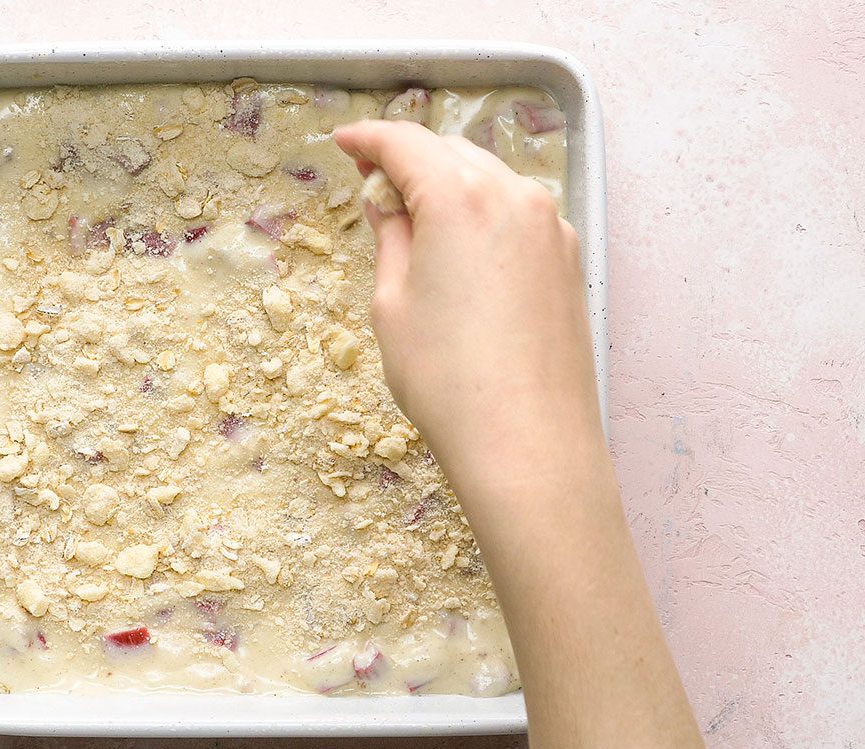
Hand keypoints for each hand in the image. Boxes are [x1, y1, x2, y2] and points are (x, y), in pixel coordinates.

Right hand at [335, 120, 605, 499]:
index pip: (406, 144)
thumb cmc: (447, 380)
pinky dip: (483, 213)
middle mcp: (514, 196)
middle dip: (410, 160)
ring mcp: (550, 227)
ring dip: (450, 185)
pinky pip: (517, 213)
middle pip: (451, 154)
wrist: (528, 444)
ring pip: (489, 180)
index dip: (369, 139)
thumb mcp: (393, 304)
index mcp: (460, 197)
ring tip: (415, 216)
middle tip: (373, 181)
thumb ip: (392, 238)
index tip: (345, 143)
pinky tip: (461, 246)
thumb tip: (389, 205)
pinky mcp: (567, 260)